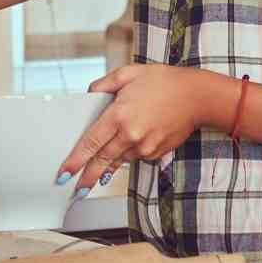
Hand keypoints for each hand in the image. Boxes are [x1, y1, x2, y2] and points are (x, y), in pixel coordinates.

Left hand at [56, 65, 234, 193]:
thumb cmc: (165, 82)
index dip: (75, 160)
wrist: (196, 96)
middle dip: (87, 177)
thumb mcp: (129, 73)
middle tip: (76, 189)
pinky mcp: (156, 152)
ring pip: (119, 160)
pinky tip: (128, 149)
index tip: (64, 173)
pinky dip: (128, 154)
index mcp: (119, 115)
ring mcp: (145, 146)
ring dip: (107, 167)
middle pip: (102, 161)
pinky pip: (136, 156)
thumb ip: (104, 84)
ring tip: (97, 175)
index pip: (90, 143)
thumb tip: (90, 94)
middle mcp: (130, 134)